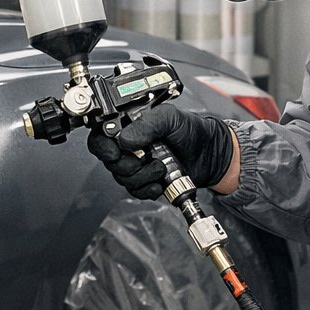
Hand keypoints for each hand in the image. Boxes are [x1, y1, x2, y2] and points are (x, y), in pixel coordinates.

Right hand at [86, 103, 235, 200]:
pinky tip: (159, 182)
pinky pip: (134, 191)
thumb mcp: (169, 118)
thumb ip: (146, 124)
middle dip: (129, 163)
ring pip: (122, 178)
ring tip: (161, 166)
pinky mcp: (144, 181)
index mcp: (129, 125)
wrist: (210, 155)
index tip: (116, 152)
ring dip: (143, 176)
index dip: (103, 146)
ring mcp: (135, 164)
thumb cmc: (191, 131)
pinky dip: (147, 189)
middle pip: (110, 161)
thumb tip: (124, 138)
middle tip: (147, 156)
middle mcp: (128, 145)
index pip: (100, 136)